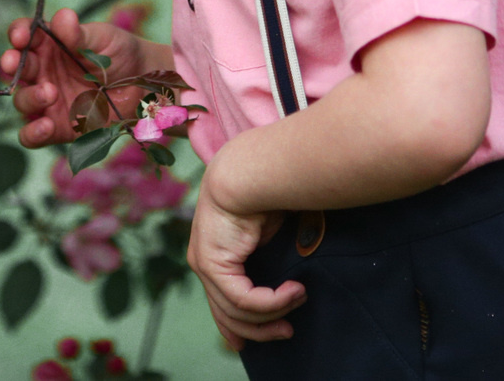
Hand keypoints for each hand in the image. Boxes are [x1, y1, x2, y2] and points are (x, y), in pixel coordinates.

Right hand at [0, 7, 148, 147]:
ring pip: (22, 100)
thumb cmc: (119, 53)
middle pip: (15, 67)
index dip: (17, 33)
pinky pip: (32, 135)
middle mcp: (43, 72)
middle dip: (11, 64)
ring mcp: (48, 101)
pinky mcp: (57, 128)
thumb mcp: (102, 39)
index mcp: (48, 44)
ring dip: (29, 97)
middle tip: (15, 62)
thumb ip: (80, 34)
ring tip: (51, 93)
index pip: (23, 35)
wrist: (144, 86)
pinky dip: (33, 133)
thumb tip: (63, 17)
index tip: (21, 36)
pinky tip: (46, 126)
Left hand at [189, 166, 301, 348]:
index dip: (240, 327)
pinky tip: (294, 291)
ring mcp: (204, 265)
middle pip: (228, 315)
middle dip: (260, 330)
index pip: (223, 302)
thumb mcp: (269, 234)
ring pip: (237, 312)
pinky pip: (244, 300)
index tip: (266, 334)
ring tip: (299, 298)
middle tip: (287, 332)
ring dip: (273, 313)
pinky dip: (272, 302)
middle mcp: (205, 263)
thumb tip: (291, 281)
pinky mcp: (211, 265)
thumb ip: (268, 260)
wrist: (249, 169)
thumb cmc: (265, 192)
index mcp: (216, 255)